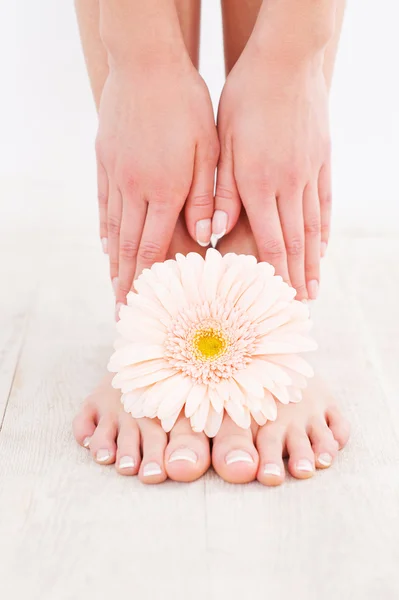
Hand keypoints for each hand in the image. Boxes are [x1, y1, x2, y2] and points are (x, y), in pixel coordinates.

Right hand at [96, 53, 218, 313]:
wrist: (146, 65)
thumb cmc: (185, 106)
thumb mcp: (207, 150)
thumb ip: (206, 196)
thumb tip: (208, 237)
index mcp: (164, 190)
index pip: (153, 246)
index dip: (148, 279)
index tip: (142, 303)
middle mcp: (135, 189)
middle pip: (128, 245)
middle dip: (126, 280)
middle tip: (122, 307)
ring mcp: (116, 176)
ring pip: (114, 229)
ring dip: (114, 262)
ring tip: (113, 285)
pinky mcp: (106, 163)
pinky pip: (104, 204)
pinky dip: (105, 229)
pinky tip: (105, 244)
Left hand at [213, 48, 330, 299]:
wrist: (285, 63)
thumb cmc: (244, 102)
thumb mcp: (222, 145)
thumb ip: (220, 193)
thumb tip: (211, 233)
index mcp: (258, 183)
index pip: (269, 240)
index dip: (274, 273)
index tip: (278, 298)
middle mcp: (287, 184)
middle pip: (295, 241)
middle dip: (296, 276)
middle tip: (300, 304)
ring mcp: (308, 174)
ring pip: (312, 227)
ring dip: (312, 261)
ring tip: (314, 286)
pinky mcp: (321, 161)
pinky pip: (324, 203)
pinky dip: (323, 229)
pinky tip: (322, 247)